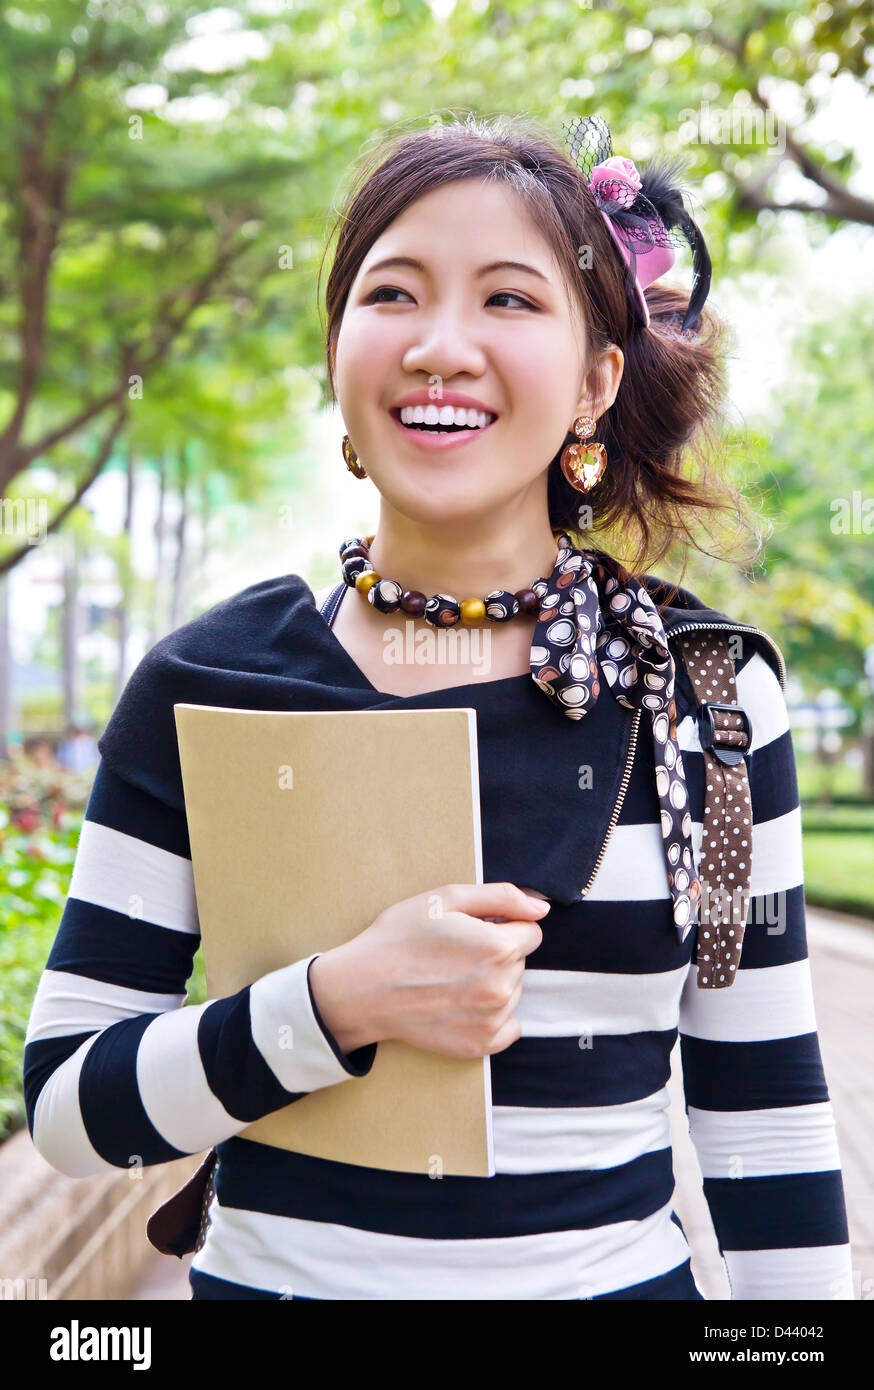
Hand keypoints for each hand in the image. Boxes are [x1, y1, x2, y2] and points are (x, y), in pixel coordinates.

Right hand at [309, 882, 548, 1060]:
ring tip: (451, 978)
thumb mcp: (446, 899)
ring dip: (493, 983)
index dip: (502, 926)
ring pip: (513, 991)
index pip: (531, 932)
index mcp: (497, 948)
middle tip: (455, 954)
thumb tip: (541, 908)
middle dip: (497, 954)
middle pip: (520, 962)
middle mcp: (500, 987)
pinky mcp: (478, 1046)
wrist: (361, 988)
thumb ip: (502, 897)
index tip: (473, 931)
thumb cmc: (399, 937)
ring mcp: (491, 1020)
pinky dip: (492, 1017)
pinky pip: (509, 1027)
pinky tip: (461, 1005)